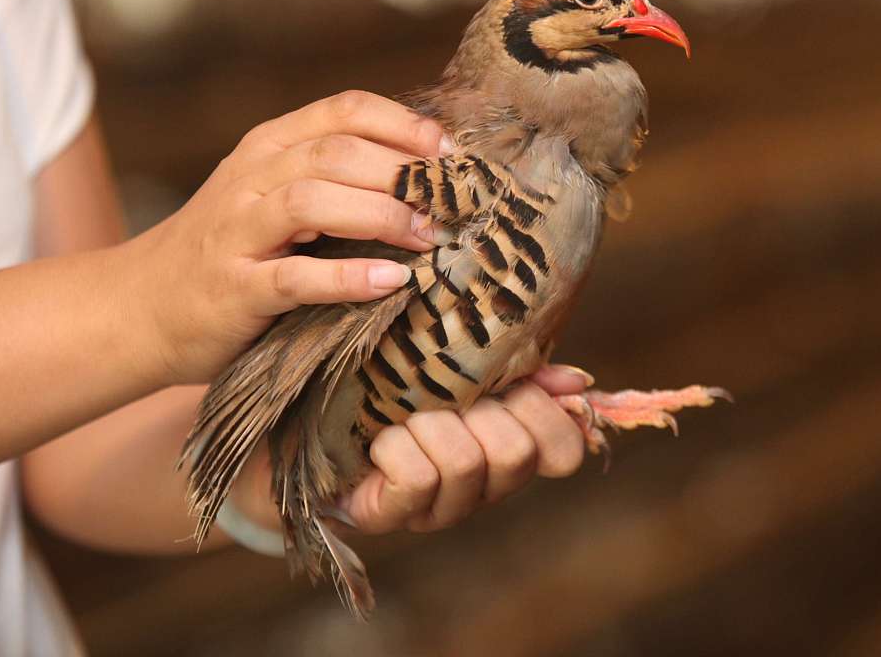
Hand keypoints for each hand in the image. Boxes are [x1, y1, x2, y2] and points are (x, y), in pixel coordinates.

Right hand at [128, 91, 446, 384]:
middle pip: (337, 153)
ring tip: (428, 238)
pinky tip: (390, 281)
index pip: (345, 111)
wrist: (140, 306)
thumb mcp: (273, 194)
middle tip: (452, 204)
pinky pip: (295, 277)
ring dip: (381, 216)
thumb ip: (332, 177)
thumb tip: (426, 177)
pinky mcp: (235, 289)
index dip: (405, 126)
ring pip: (314, 201)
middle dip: (403, 174)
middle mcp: (252, 178)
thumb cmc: (229, 250)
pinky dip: (347, 278)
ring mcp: (238, 232)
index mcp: (270, 146)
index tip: (451, 153)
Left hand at [343, 364, 589, 533]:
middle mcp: (482, 486)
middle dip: (478, 410)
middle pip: (517, 453)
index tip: (513, 384)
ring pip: (467, 465)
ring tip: (403, 414)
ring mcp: (437, 508)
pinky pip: (417, 480)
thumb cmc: (387, 381)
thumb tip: (578, 381)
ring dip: (430, 424)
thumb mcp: (455, 364)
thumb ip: (520, 368)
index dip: (548, 416)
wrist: (302, 414)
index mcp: (506, 448)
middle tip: (445, 394)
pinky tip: (378, 438)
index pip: (565, 452)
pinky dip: (396, 447)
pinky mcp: (390, 516)